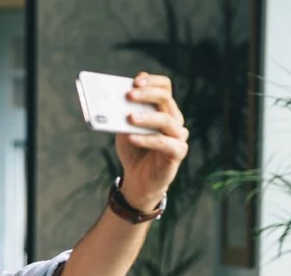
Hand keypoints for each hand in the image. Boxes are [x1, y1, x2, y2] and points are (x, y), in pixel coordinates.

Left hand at [115, 72, 189, 210]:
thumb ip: (122, 115)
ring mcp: (178, 135)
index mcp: (163, 109)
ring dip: (147, 117)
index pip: (164, 87)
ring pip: (167, 120)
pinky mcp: (178, 152)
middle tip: (129, 95)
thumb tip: (112, 100)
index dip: (151, 81)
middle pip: (165, 99)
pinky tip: (132, 137)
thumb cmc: (133, 150)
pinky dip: (147, 139)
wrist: (138, 179)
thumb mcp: (124, 129)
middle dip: (147, 94)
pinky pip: (164, 143)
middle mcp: (174, 119)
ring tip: (129, 118)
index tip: (135, 80)